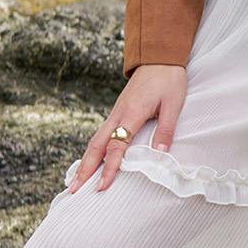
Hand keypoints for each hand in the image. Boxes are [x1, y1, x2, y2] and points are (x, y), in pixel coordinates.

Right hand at [70, 64, 187, 192]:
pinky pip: (101, 134)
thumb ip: (165, 129)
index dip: (110, 168)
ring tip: (77, 181)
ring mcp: (115, 113)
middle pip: (96, 146)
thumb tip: (160, 154)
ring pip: (95, 140)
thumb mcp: (173, 104)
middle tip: (74, 190)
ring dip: (85, 161)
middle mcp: (118, 114)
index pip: (117, 146)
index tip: (102, 186)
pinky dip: (92, 150)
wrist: (158, 57)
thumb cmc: (168, 79)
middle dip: (85, 169)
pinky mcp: (117, 111)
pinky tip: (90, 161)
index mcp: (131, 114)